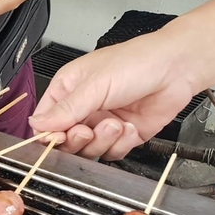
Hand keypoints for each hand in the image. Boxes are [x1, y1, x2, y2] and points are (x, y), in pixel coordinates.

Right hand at [28, 32, 200, 160]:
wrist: (177, 68)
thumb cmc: (137, 62)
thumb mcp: (95, 84)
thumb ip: (65, 109)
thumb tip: (36, 125)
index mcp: (68, 89)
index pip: (45, 121)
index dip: (49, 134)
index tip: (58, 137)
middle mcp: (83, 108)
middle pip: (65, 140)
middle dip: (77, 139)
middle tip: (88, 130)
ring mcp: (102, 123)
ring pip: (88, 150)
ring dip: (102, 140)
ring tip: (116, 123)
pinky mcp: (123, 136)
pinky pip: (111, 153)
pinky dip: (121, 144)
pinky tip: (130, 126)